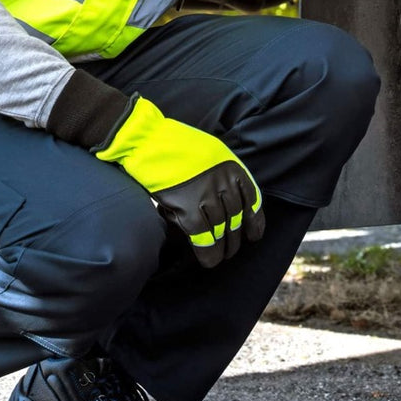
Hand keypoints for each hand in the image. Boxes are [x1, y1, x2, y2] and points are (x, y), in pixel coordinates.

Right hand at [94, 96, 264, 265]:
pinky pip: (203, 236)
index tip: (253, 234)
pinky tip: (208, 260)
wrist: (147, 141)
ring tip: (220, 256)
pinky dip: (207, 251)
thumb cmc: (172, 146)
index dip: (254, 220)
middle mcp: (223, 180)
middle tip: (232, 250)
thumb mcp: (208, 153)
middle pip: (236, 217)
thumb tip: (223, 204)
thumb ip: (219, 174)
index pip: (251, 198)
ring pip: (221, 229)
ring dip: (222, 247)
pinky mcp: (188, 206)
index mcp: (230, 165)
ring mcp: (207, 193)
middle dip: (235, 238)